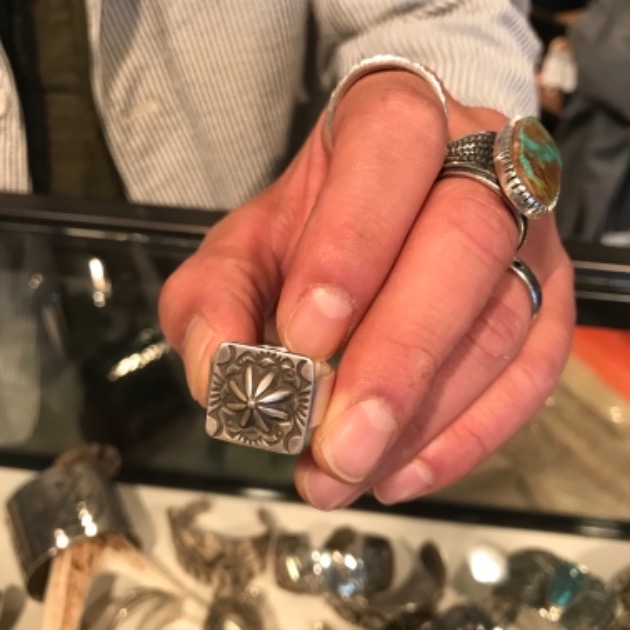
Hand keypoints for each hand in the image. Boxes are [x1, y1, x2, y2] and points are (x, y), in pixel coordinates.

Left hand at [159, 70, 574, 508]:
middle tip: (335, 443)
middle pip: (465, 242)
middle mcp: (479, 167)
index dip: (351, 243)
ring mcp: (526, 237)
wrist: (380, 214)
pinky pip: (531, 374)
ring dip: (421, 415)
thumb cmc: (310, 227)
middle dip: (397, 354)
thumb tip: (221, 374)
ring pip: (500, 324)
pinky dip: (467, 436)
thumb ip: (214, 298)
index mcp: (395, 118)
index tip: (302, 335)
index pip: (390, 149)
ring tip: (347, 469)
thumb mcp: (242, 247)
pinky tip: (400, 472)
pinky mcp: (547, 302)